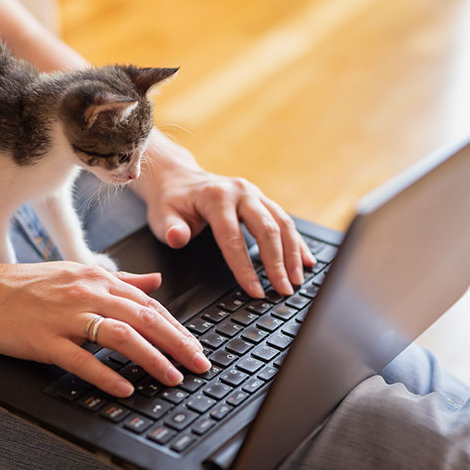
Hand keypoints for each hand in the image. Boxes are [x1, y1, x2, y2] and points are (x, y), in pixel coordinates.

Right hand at [0, 262, 209, 396]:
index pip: (148, 304)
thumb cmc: (30, 286)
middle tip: (199, 364)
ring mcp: (66, 316)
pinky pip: (81, 359)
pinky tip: (125, 387)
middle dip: (177, 343)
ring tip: (172, 377)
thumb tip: (156, 281)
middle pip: (143, 318)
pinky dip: (106, 374)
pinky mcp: (45, 339)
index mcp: (98, 279)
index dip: (176, 326)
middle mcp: (87, 294)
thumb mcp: (79, 273)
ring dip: (152, 359)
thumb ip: (121, 280)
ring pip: (120, 336)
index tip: (195, 346)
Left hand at [136, 144, 316, 297]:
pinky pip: (285, 221)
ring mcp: (254, 194)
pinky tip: (306, 260)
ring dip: (293, 254)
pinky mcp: (262, 200)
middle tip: (283, 290)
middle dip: (277, 263)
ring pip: (282, 223)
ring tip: (297, 280)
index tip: (255, 291)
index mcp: (216, 197)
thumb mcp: (162, 215)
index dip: (245, 267)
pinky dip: (297, 242)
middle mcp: (240, 192)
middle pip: (267, 229)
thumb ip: (170, 228)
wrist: (178, 178)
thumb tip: (177, 237)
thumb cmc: (171, 201)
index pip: (234, 238)